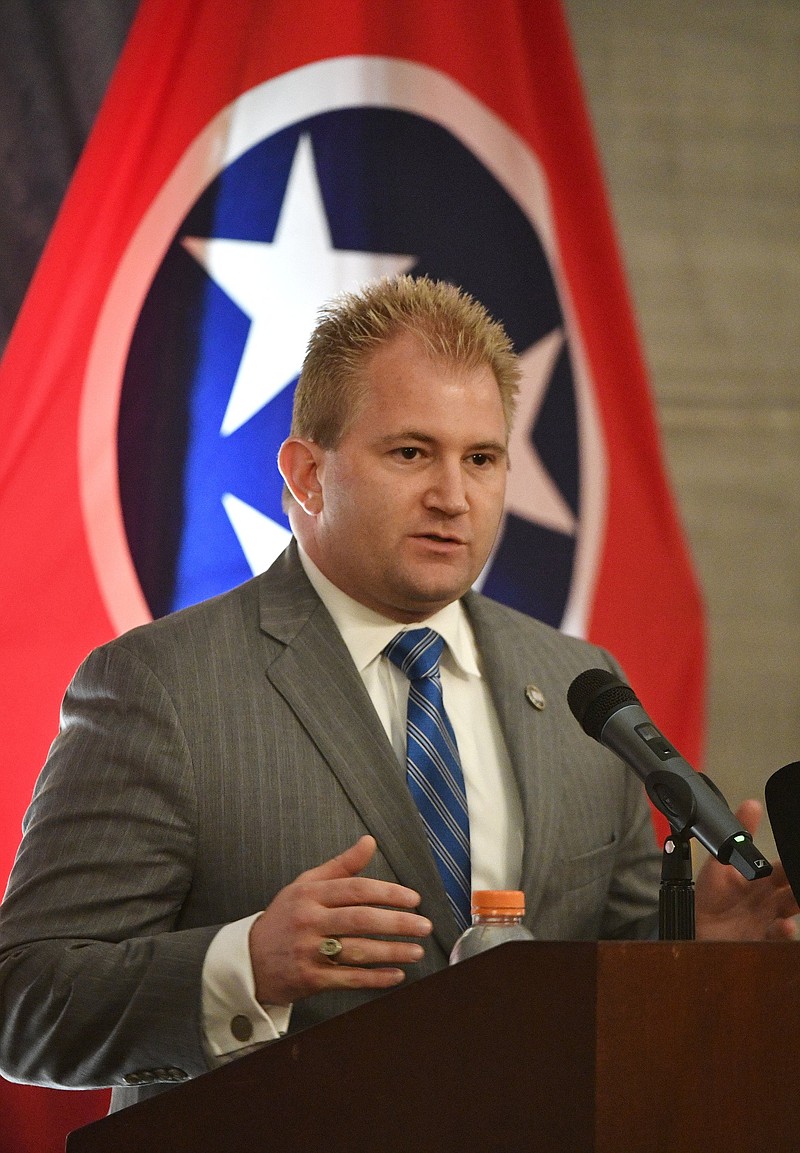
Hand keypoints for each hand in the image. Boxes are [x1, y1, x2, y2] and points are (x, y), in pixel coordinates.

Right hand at [249, 835, 432, 1004]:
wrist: (249, 960)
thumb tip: (369, 842)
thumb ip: (341, 865)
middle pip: (361, 919)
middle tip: (424, 926)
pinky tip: (396, 975)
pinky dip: (375, 978)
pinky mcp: (309, 979)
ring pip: (358, 950)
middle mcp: (309, 920)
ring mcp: (308, 951)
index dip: (388, 893)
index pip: (356, 889)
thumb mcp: (306, 884)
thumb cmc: (285, 918)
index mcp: (310, 893)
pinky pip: (348, 979)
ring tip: (417, 951)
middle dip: (398, 922)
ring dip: (392, 952)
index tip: (413, 899)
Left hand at [694, 799, 798, 940]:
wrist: (693, 930)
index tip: (795, 851)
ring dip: (796, 902)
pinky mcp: (760, 938)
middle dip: (796, 882)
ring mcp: (766, 920)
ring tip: (797, 898)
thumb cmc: (708, 897)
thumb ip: (737, 836)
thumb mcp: (720, 863)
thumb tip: (752, 805)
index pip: (784, 869)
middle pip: (791, 890)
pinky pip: (777, 937)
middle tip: (796, 878)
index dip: (791, 861)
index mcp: (759, 880)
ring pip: (789, 909)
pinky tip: (784, 925)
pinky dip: (783, 932)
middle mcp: (767, 899)